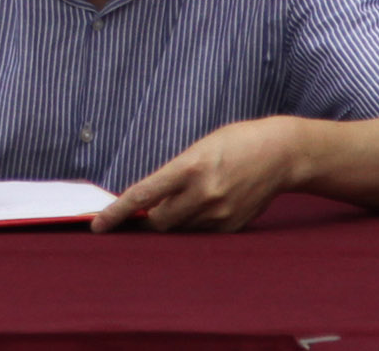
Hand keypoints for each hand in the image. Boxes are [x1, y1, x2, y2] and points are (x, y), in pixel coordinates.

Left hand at [93, 117, 302, 232]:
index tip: (98, 226)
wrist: (280, 154)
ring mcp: (220, 214)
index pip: (143, 196)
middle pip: (158, 222)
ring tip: (175, 207)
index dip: (117, 213)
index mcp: (189, 167)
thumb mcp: (198, 150)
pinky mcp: (233, 227)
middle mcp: (204, 194)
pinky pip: (200, 234)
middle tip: (137, 217)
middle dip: (145, 222)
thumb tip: (150, 202)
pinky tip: (200, 208)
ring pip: (179, 231)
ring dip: (169, 224)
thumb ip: (174, 176)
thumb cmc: (234, 143)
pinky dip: (191, 226)